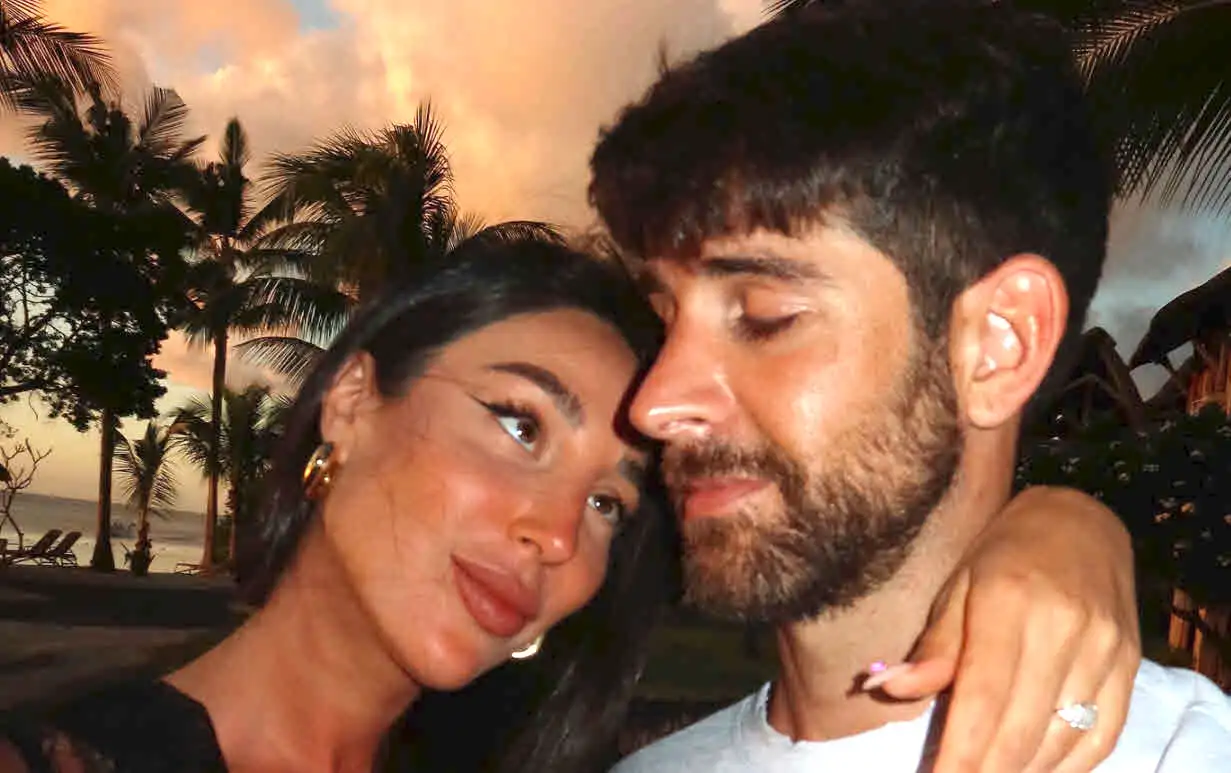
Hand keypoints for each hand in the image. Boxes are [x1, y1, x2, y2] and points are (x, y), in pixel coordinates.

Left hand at [875, 486, 1140, 771]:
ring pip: (1062, 739)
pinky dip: (1067, 767)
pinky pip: (1102, 737)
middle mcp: (1064, 628)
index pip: (983, 696)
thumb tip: (888, 688)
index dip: (960, 752)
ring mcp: (1104, 649)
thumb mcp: (957, 584)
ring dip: (1022, 771)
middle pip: (1022, 727)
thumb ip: (935, 645)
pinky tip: (1032, 772)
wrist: (1080, 521)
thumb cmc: (1002, 553)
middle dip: (985, 770)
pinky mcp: (1129, 665)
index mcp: (1009, 601)